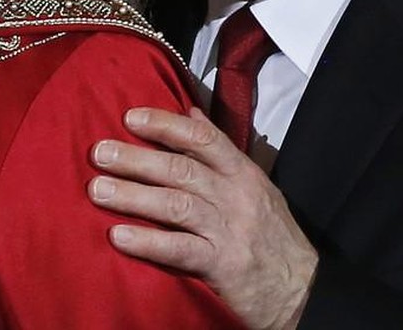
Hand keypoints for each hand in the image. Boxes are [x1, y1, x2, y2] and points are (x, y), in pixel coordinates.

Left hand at [89, 106, 317, 329]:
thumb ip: (220, 151)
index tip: (130, 117)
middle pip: (181, 169)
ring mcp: (229, 230)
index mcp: (243, 173)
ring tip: (98, 190)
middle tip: (99, 153)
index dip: (165, 124)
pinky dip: (148, 242)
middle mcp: (235, 196)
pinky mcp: (223, 265)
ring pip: (175, 204)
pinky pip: (180, 249)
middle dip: (136, 159)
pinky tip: (119, 236)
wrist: (304, 289)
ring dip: (133, 196)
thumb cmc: (273, 235)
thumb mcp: (255, 185)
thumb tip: (191, 113)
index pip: (202, 137)